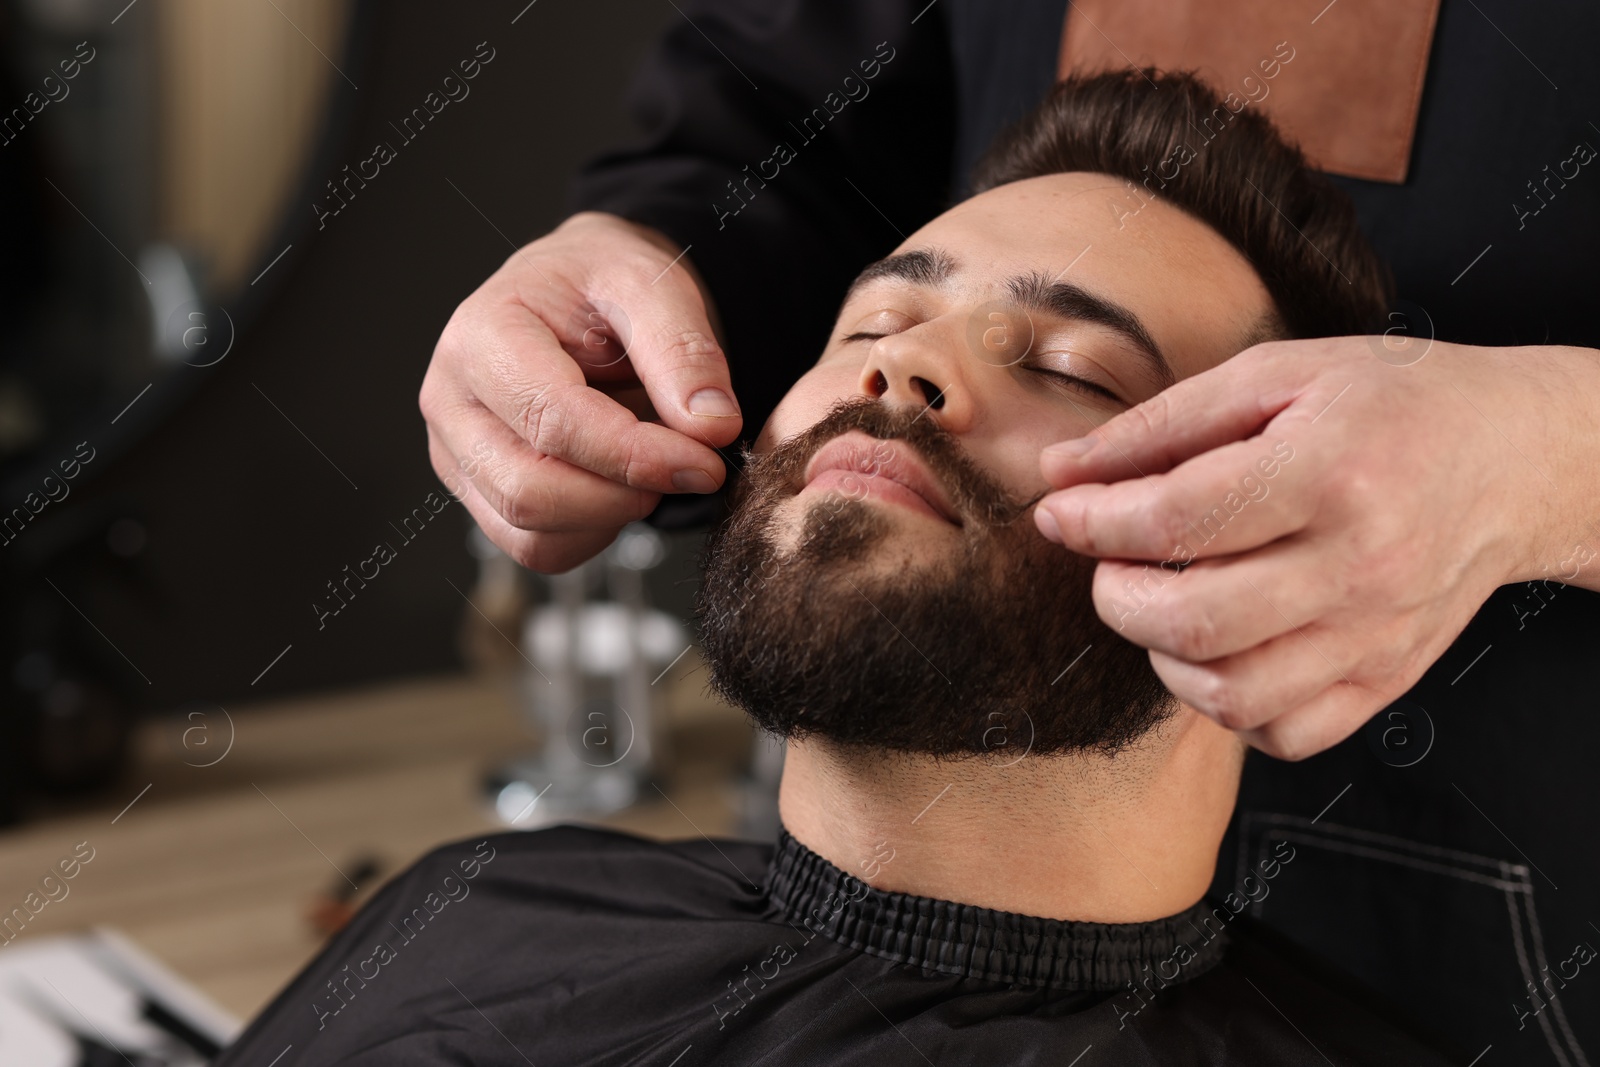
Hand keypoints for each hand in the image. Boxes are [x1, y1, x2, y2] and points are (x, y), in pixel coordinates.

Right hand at [420, 212, 741, 571]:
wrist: (579, 290)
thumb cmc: (603, 281)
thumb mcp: (652, 285)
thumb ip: (684, 354)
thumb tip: (712, 428)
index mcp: (482, 335)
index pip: (552, 422)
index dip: (635, 456)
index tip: (706, 463)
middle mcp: (451, 400)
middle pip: (529, 492)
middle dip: (624, 496)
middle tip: (689, 470)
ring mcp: (456, 454)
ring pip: (531, 533)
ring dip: (611, 516)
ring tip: (651, 463)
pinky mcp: (477, 492)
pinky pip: (538, 549)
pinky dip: (594, 533)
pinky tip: (621, 484)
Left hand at [1032, 338, 1598, 758]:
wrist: (1513, 458)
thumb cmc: (1389, 403)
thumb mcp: (1277, 375)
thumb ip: (1163, 424)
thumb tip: (1063, 471)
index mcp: (1329, 471)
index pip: (1177, 519)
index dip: (1094, 521)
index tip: (1061, 512)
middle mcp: (1359, 564)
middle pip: (1193, 621)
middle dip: (1115, 598)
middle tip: (1110, 566)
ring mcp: (1376, 634)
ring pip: (1231, 695)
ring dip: (1163, 657)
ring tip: (1163, 605)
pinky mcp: (1386, 679)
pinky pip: (1282, 734)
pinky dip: (1227, 708)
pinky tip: (1219, 651)